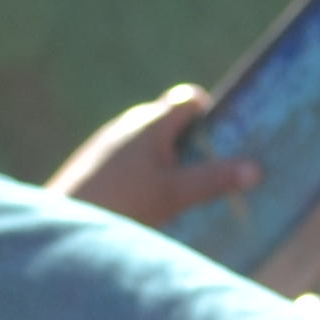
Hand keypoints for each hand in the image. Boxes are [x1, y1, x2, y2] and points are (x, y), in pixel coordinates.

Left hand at [45, 85, 260, 229]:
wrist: (62, 221)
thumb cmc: (122, 204)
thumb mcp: (175, 194)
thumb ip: (215, 180)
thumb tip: (257, 168)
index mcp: (151, 122)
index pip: (189, 98)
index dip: (210, 114)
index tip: (222, 143)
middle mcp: (128, 124)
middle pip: (172, 122)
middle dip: (193, 144)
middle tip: (210, 174)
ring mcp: (108, 143)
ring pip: (150, 143)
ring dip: (169, 162)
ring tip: (179, 195)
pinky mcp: (95, 163)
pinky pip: (131, 159)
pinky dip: (145, 174)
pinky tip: (146, 205)